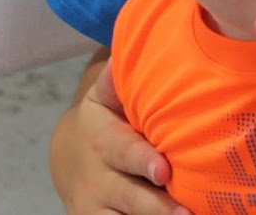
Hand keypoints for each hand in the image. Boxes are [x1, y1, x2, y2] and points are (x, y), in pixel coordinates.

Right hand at [49, 53, 186, 214]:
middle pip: (129, 197)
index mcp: (104, 142)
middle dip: (157, 207)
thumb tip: (123, 57)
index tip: (164, 169)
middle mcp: (99, 180)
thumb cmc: (103, 123)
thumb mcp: (103, 99)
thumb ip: (116, 82)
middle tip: (185, 213)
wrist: (70, 158)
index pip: (123, 152)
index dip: (142, 161)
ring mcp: (97, 210)